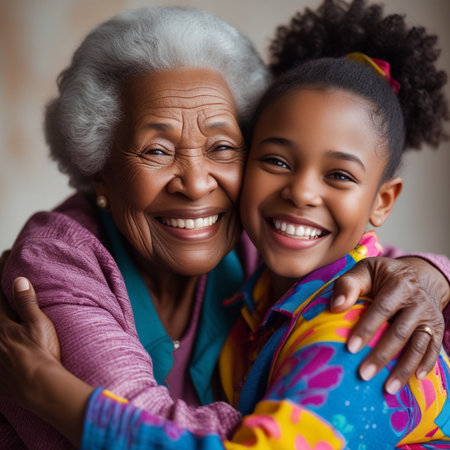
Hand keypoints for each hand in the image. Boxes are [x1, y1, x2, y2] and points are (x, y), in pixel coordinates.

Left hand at [0, 257, 60, 403]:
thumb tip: (19, 280)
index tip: (7, 256)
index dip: (3, 272)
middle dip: (1, 294)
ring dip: (2, 311)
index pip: (0, 293)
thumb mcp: (38, 324)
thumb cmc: (42, 354)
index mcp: (2, 324)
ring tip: (7, 309)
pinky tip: (6, 336)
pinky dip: (2, 335)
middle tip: (7, 284)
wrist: (39, 387)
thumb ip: (26, 302)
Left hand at [330, 256, 446, 393]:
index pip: (382, 309)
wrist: (417, 275)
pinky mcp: (436, 327)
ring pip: (418, 345)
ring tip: (388, 388)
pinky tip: (415, 379)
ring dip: (403, 368)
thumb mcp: (364, 270)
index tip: (350, 348)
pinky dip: (426, 365)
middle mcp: (417, 300)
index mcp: (398, 284)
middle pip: (400, 332)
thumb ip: (348, 284)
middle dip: (382, 355)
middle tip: (363, 374)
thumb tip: (336, 306)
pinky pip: (433, 349)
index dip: (367, 329)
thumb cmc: (381, 276)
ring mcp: (429, 316)